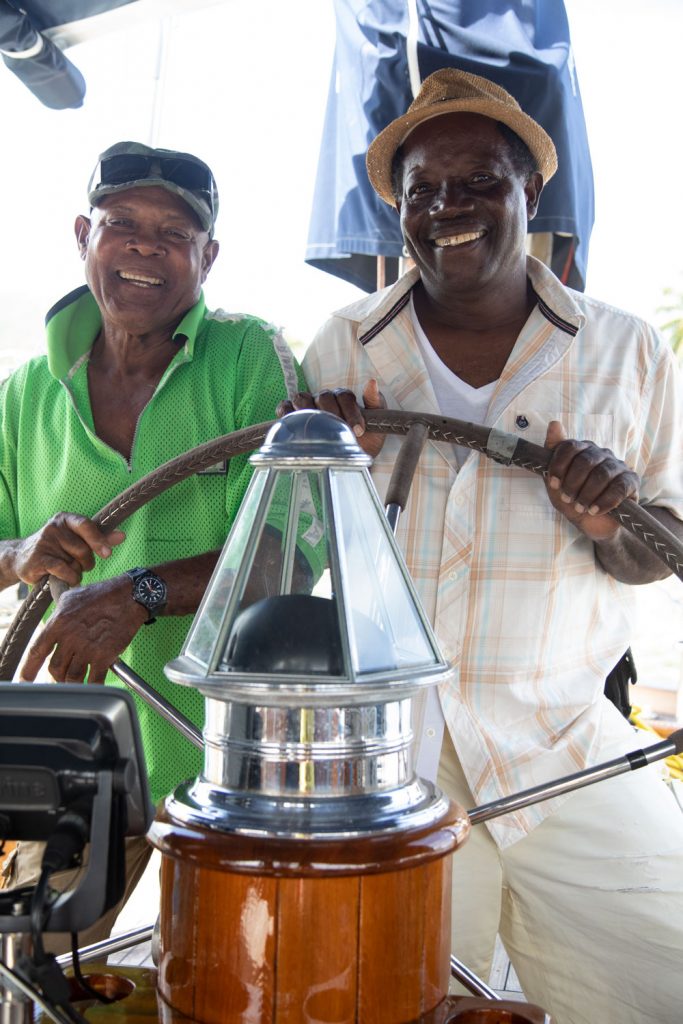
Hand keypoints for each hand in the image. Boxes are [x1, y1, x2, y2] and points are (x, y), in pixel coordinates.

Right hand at [12, 513, 124, 585]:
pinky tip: (62, 578)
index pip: (86, 525)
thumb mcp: (76, 539)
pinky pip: (64, 571)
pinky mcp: (38, 559)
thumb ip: (99, 537)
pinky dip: (69, 578)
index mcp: (65, 519)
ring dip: (76, 572)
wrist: (21, 558)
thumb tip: (122, 536)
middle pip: (83, 549)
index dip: (99, 540)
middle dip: (86, 562)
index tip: (107, 554)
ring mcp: (44, 543)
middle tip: (78, 564)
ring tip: (67, 569)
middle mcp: (53, 527)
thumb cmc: (57, 548)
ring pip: (75, 563)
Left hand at [19, 575, 146, 683]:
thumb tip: (51, 623)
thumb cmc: (102, 594)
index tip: (25, 679)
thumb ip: (57, 613)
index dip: (28, 669)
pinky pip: (94, 680)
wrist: (129, 596)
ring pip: (72, 677)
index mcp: (58, 623)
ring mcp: (87, 649)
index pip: (36, 651)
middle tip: (61, 677)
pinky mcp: (104, 656)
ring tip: (75, 681)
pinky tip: (93, 684)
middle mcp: (70, 638)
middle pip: (55, 668)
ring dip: (72, 682)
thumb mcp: (71, 597)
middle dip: (57, 676)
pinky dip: (93, 686)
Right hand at [278, 379, 386, 457]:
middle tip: (340, 430)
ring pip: (302, 398)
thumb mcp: (377, 422)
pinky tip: (291, 421)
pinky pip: (284, 407)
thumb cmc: (366, 438)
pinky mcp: (293, 416)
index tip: (359, 430)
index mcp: (343, 397)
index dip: (351, 411)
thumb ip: (376, 402)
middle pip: (323, 396)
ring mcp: (308, 406)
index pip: (344, 395)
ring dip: (308, 410)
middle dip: (333, 413)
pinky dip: (285, 411)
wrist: (352, 457)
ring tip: (317, 427)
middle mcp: (325, 398)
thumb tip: (371, 382)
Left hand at [544, 421, 638, 540]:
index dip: (559, 466)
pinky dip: (604, 501)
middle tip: (567, 499)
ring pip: (602, 474)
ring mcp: (618, 466)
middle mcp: (601, 454)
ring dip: (587, 494)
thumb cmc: (572, 499)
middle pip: (586, 460)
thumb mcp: (556, 481)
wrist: (591, 524)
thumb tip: (554, 423)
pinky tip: (594, 510)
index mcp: (582, 450)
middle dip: (573, 483)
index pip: (570, 447)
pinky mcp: (631, 481)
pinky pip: (619, 487)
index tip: (554, 484)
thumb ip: (553, 454)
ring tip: (580, 508)